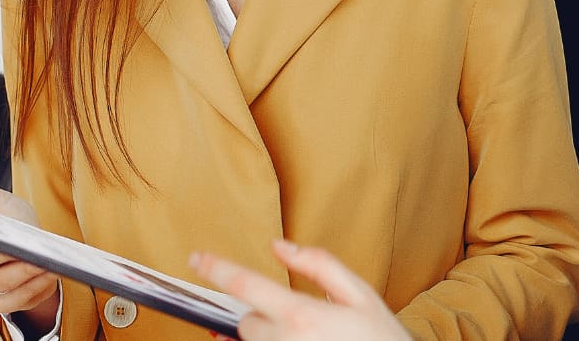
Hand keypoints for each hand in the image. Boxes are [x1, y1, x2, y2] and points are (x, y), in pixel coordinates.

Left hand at [191, 240, 410, 340]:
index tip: (197, 258)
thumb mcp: (359, 293)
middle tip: (292, 318)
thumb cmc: (381, 340)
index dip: (216, 268)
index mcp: (301, 314)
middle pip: (245, 321)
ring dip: (263, 337)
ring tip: (298, 334)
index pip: (244, 285)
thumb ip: (318, 264)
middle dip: (261, 314)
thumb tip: (280, 246)